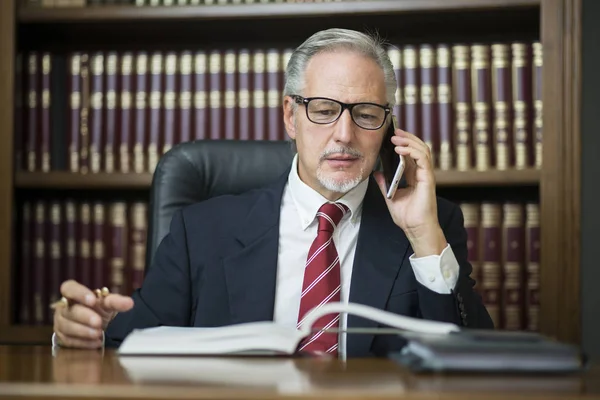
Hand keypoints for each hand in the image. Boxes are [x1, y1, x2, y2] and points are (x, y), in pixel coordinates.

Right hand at [53, 280, 133, 348]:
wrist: (97, 325)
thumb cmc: (99, 310)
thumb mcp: (108, 303)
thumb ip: (116, 301)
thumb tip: (129, 303)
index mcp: (72, 293)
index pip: (69, 288)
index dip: (79, 294)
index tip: (93, 301)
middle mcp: (63, 307)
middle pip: (69, 311)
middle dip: (84, 317)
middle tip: (98, 322)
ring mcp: (60, 323)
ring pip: (66, 327)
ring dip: (83, 331)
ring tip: (98, 333)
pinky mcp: (61, 338)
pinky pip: (69, 341)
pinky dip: (83, 342)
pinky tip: (96, 342)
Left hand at [374, 129, 446, 256]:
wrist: (415, 228)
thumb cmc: (406, 216)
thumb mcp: (390, 196)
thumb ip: (384, 183)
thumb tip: (376, 173)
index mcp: (414, 176)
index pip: (411, 154)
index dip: (403, 143)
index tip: (392, 135)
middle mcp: (421, 173)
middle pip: (418, 148)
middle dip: (407, 137)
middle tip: (394, 131)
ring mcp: (426, 175)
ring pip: (422, 150)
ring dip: (409, 141)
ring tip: (396, 137)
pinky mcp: (428, 178)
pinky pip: (423, 159)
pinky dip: (412, 151)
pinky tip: (400, 149)